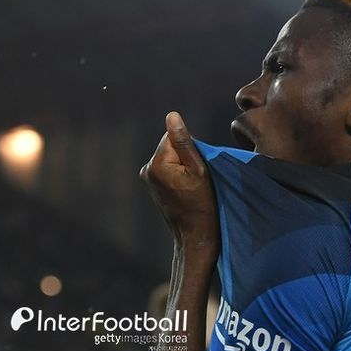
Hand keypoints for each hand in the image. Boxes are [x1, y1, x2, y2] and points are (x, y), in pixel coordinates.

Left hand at [140, 111, 218, 250]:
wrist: (195, 235)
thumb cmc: (203, 203)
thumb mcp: (199, 170)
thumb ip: (184, 141)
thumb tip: (172, 115)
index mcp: (157, 163)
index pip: (174, 136)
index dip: (191, 147)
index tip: (198, 168)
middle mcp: (147, 169)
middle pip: (170, 146)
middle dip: (185, 156)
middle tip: (197, 178)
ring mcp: (148, 179)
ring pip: (170, 157)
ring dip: (182, 165)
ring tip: (192, 185)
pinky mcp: (152, 186)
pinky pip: (167, 168)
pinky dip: (178, 174)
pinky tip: (186, 189)